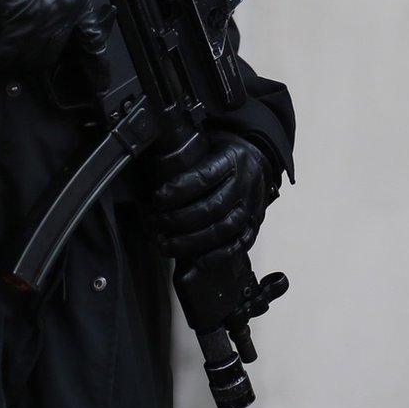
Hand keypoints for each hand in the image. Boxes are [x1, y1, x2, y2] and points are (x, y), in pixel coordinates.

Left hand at [148, 133, 272, 261]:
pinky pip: (239, 245)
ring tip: (166, 244)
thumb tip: (151, 171)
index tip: (157, 198)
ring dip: (191, 242)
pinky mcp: (255, 226)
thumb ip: (186, 159)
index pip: (204, 176)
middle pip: (212, 207)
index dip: (178, 190)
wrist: (258, 163)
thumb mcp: (207, 146)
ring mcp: (252, 206)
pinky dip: (216, 256)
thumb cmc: (222, 157)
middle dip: (178, 219)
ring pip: (224, 228)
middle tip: (155, 224)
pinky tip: (196, 261)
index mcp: (233, 158)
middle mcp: (246, 183)